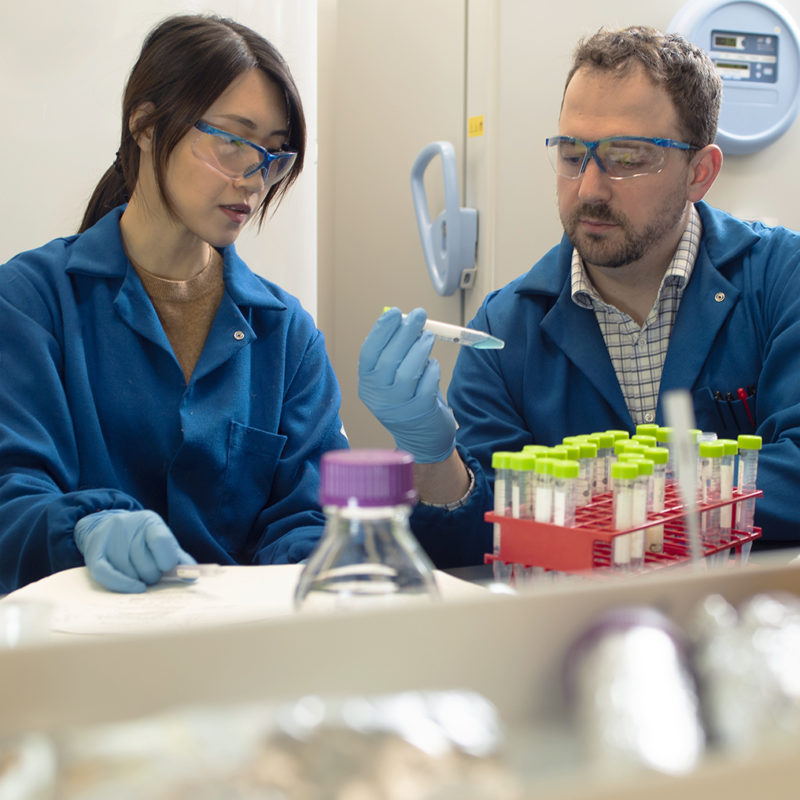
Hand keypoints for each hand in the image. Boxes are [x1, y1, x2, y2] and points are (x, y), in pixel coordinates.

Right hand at [74, 509, 196, 592]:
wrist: (106, 527)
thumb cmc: (141, 541)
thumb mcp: (162, 543)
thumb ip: (178, 558)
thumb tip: (192, 577)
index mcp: (149, 521)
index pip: (161, 540)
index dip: (168, 560)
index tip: (169, 569)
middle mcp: (127, 526)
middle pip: (146, 563)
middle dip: (153, 575)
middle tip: (153, 574)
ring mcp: (109, 538)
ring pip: (130, 573)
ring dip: (138, 581)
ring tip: (140, 576)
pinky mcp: (93, 553)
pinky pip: (107, 575)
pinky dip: (123, 586)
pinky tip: (136, 589)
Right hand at [358, 307, 456, 462]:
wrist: (420, 437)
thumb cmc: (406, 396)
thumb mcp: (392, 377)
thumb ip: (394, 351)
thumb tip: (404, 319)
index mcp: (368, 383)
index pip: (369, 353)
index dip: (381, 330)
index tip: (395, 312)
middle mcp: (379, 396)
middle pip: (389, 359)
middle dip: (405, 332)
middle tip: (419, 314)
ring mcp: (399, 406)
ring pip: (409, 371)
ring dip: (420, 348)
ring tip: (428, 337)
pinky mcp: (420, 411)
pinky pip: (427, 384)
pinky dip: (432, 369)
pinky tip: (433, 364)